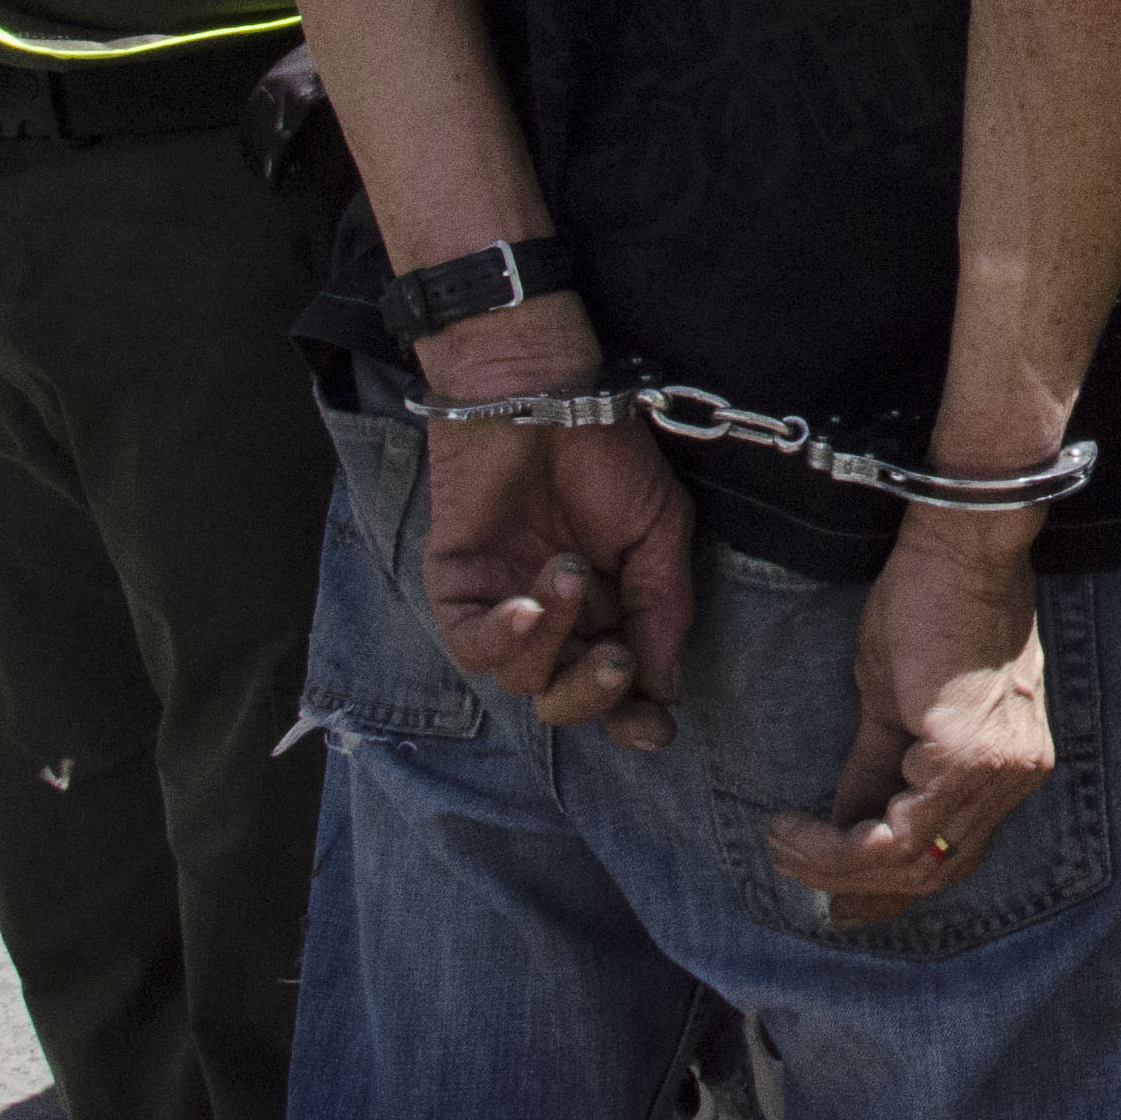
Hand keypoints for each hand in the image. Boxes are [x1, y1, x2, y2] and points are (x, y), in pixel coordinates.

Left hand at [417, 297, 695, 749]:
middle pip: (563, 700)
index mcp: (606, 613)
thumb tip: (664, 688)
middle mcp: (554, 621)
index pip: (614, 687)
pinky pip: (471, 646)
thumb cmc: (606, 451)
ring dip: (554, 639)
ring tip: (570, 571)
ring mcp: (502, 607)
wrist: (545, 390)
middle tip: (619, 658)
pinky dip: (502, 638)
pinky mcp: (456, 590)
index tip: (656, 728)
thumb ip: (662, 609)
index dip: (633, 717)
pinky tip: (526, 606)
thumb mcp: (660, 532)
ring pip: (520, 678)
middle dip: (594, 694)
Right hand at [761, 516, 1051, 923]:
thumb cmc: (931, 603)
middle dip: (849, 883)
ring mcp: (998, 772)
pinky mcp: (967, 756)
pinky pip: (902, 833)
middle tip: (788, 863)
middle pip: (933, 872)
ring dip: (835, 866)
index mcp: (1010, 767)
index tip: (824, 887)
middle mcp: (1015, 779)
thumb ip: (878, 771)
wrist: (958, 544)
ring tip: (785, 843)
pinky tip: (800, 827)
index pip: (951, 859)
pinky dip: (843, 842)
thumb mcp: (896, 702)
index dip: (883, 885)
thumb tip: (841, 828)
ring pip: (914, 861)